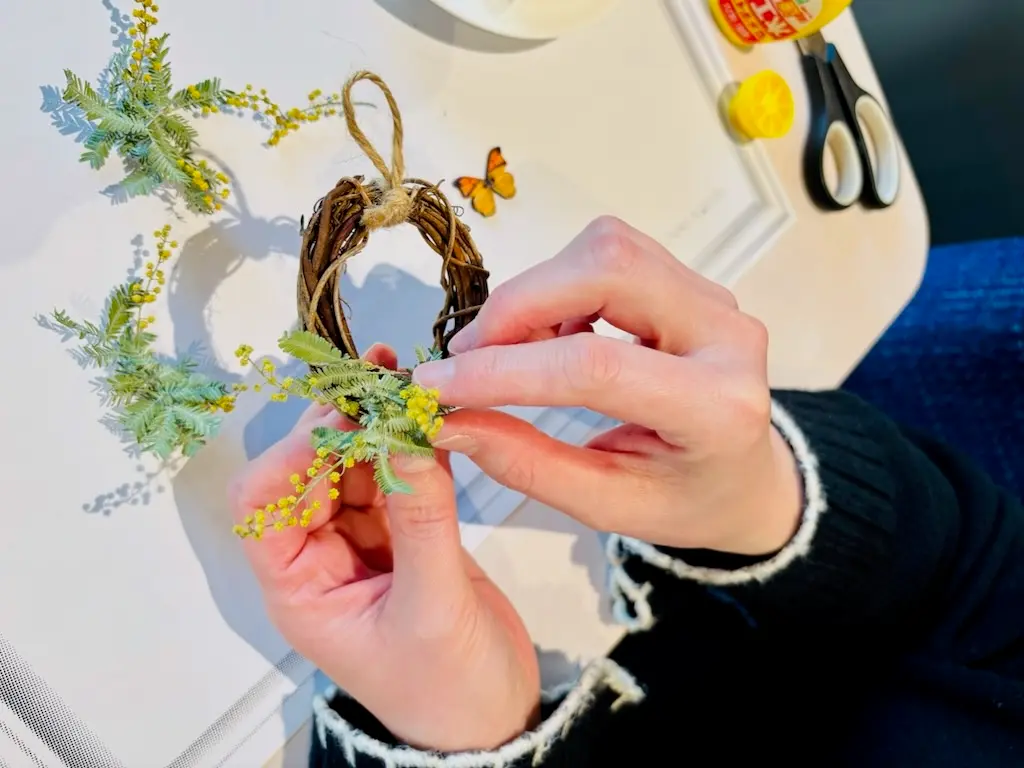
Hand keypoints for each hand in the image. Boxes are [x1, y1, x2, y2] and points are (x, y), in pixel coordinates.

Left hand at [229, 345, 538, 752]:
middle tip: (378, 380)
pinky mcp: (405, 530)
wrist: (492, 719)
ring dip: (377, 423)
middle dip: (339, 423)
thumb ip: (421, 521)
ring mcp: (364, 539)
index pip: (264, 505)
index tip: (342, 417)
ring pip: (355, 462)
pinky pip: (398, 471)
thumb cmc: (445, 691)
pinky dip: (411, 442)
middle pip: (310, 471)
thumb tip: (407, 436)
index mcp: (300, 587)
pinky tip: (427, 415)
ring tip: (404, 382)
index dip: (292, 455)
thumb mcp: (430, 610)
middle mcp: (322, 557)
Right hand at [413, 216, 801, 555]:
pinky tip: (548, 336)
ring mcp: (714, 298)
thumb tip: (447, 421)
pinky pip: (609, 254)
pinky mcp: (689, 281)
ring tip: (509, 353)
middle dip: (518, 306)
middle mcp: (727, 336)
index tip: (437, 384)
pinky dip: (557, 287)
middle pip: (607, 269)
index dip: (505, 370)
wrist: (745, 478)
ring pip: (606, 249)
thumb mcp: (608, 506)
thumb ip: (528, 464)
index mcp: (718, 409)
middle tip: (467, 359)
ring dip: (536, 294)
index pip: (596, 366)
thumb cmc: (684, 501)